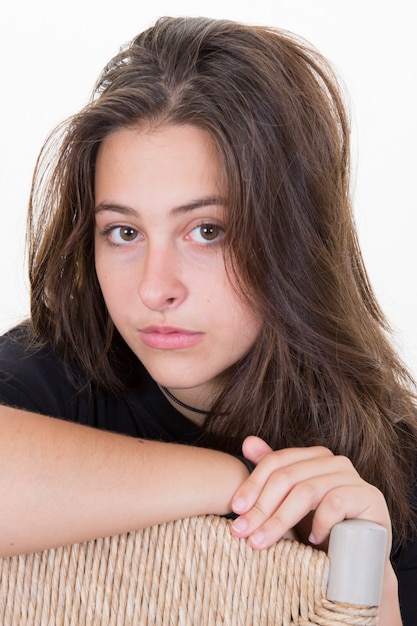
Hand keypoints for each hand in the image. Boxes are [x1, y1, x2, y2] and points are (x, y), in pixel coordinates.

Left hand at [230, 436, 391, 552]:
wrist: (361, 562)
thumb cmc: (322, 530)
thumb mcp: (290, 504)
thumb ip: (272, 474)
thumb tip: (247, 442)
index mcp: (313, 457)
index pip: (276, 461)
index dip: (252, 484)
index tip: (235, 510)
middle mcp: (334, 461)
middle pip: (287, 477)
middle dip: (261, 507)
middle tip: (242, 532)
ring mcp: (353, 477)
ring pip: (306, 492)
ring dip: (279, 520)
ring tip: (261, 542)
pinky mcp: (368, 497)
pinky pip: (335, 503)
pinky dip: (318, 524)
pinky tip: (310, 542)